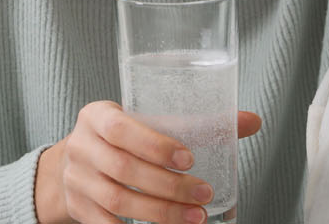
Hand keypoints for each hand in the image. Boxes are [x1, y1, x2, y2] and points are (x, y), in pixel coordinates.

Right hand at [35, 100, 262, 223]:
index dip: (155, 145)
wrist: (77, 158)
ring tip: (195, 218)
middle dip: (169, 186)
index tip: (189, 159)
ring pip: (117, 200)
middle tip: (204, 194)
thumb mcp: (146, 121)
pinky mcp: (78, 207)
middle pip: (123, 169)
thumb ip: (196, 122)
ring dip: (160, 213)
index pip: (121, 129)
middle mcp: (82, 146)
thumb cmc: (123, 136)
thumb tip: (252, 121)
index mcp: (97, 116)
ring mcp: (76, 179)